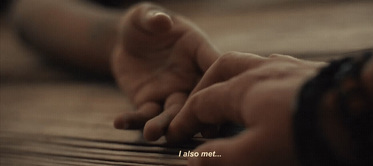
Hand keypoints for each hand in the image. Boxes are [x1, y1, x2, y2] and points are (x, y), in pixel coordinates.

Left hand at [111, 3, 218, 140]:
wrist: (127, 40)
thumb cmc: (145, 22)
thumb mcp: (146, 14)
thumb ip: (154, 17)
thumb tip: (161, 21)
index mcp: (198, 51)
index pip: (213, 65)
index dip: (219, 81)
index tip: (223, 96)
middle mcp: (189, 77)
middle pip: (196, 98)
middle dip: (196, 115)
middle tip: (202, 132)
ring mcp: (170, 92)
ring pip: (171, 113)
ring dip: (163, 125)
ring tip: (151, 133)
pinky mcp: (148, 102)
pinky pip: (142, 114)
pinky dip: (132, 120)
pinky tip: (119, 123)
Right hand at [165, 52, 325, 165]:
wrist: (360, 109)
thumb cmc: (306, 133)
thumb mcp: (258, 153)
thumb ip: (221, 157)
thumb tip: (192, 161)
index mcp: (243, 89)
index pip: (202, 101)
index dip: (185, 119)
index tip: (175, 134)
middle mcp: (261, 71)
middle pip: (221, 68)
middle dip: (205, 87)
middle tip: (199, 109)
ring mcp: (286, 68)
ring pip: (248, 63)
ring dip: (231, 79)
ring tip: (229, 101)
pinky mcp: (306, 71)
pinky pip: (272, 68)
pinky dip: (257, 79)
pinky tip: (265, 93)